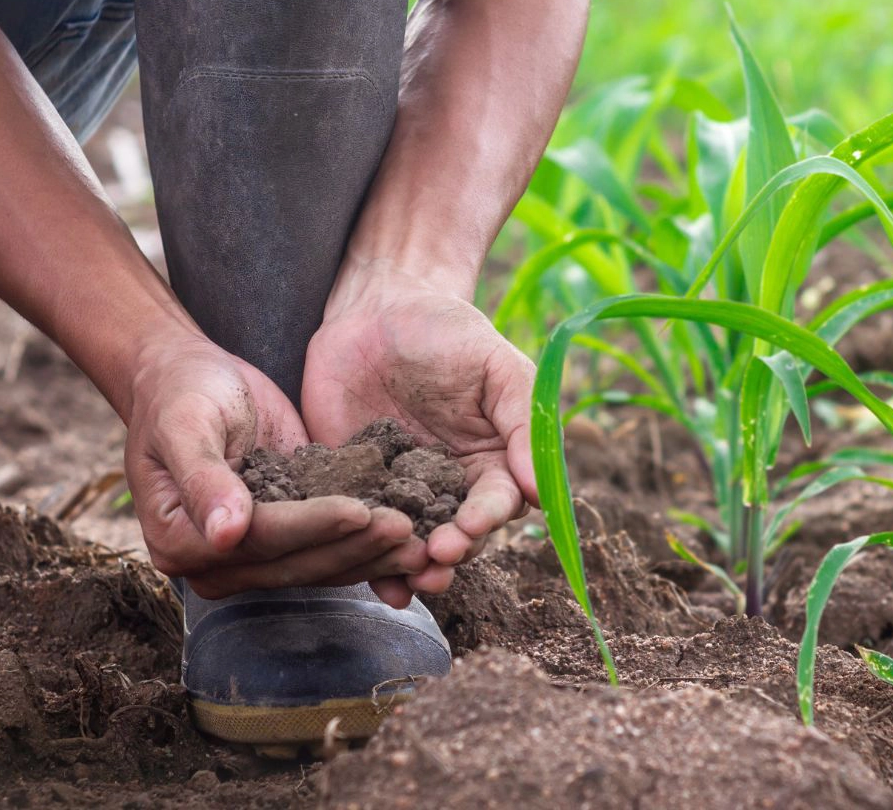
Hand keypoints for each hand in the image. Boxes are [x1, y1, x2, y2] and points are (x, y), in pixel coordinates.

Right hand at [125, 330, 425, 598]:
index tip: (358, 510)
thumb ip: (203, 478)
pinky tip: (410, 536)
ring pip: (319, 565)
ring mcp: (252, 556)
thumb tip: (225, 534)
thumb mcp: (185, 424)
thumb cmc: (181, 393)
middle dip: (354, 546)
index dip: (310, 526)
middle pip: (295, 562)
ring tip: (418, 539)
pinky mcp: (286, 539)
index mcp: (180, 540)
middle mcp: (217, 561)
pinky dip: (368, 545)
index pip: (259, 540)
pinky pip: (330, 549)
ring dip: (370, 554)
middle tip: (406, 529)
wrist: (189, 378)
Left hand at [303, 264, 538, 601]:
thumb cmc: (447, 331)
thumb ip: (524, 420)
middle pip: (458, 536)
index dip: (486, 519)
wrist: (375, 309)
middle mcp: (449, 487)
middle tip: (436, 559)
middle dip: (451, 552)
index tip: (472, 526)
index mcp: (491, 461)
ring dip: (413, 568)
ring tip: (407, 580)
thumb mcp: (496, 365)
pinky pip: (361, 531)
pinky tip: (373, 583)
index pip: (497, 502)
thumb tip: (538, 489)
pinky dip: (366, 560)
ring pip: (412, 544)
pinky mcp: (354, 490)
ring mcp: (401, 492)